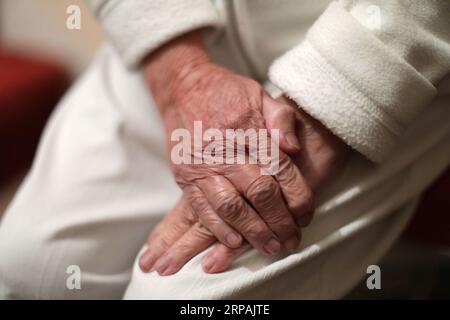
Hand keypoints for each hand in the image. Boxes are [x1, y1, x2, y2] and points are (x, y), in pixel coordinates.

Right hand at [142, 31, 313, 257]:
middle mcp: (225, 149)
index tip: (307, 215)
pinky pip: (202, 208)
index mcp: (249, 129)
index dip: (298, 197)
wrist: (182, 88)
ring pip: (232, 207)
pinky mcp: (185, 176)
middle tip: (292, 240)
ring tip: (270, 248)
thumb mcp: (259, 94)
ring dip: (253, 232)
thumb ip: (281, 119)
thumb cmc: (226, 92)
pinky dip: (219, 229)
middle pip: (260, 193)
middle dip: (280, 222)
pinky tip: (236, 242)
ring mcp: (202, 165)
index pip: (281, 170)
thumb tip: (294, 149)